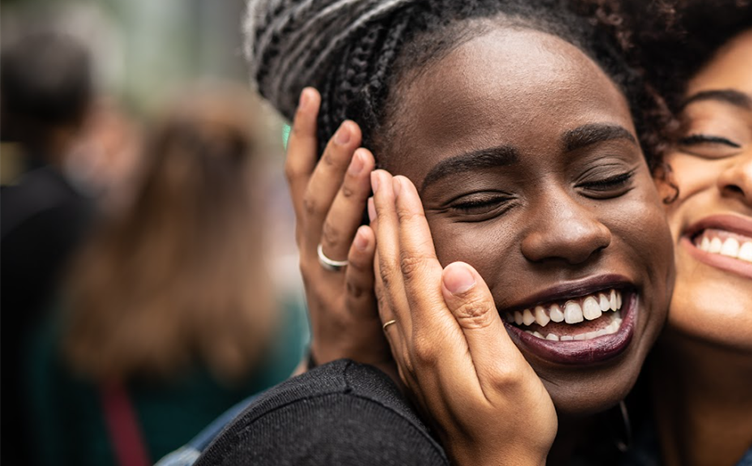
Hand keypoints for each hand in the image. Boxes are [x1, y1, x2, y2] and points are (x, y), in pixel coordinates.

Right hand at [284, 88, 391, 376]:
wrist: (344, 364)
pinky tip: (374, 231)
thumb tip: (347, 154)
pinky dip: (362, 254)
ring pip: (334, 233)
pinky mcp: (350, 309)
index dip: (302, 136)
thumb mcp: (336, 247)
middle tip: (351, 125)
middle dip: (331, 159)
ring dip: (348, 194)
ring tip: (366, 159)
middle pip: (316, 199)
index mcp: (309, 233)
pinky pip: (355, 278)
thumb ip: (339, 206)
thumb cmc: (349, 294)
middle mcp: (311, 251)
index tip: (310, 95)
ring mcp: (327, 281)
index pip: (299, 176)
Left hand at [370, 170, 556, 465]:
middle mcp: (415, 343)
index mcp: (437, 339)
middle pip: (394, 268)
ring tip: (374, 203)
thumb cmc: (514, 427)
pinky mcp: (415, 364)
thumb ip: (479, 319)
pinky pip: (390, 305)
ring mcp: (411, 355)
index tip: (399, 178)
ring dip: (380, 239)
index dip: (408, 220)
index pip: (417, 264)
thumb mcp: (508, 374)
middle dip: (386, 216)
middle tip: (378, 172)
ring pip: (386, 284)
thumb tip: (454, 268)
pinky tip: (384, 260)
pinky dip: (383, 271)